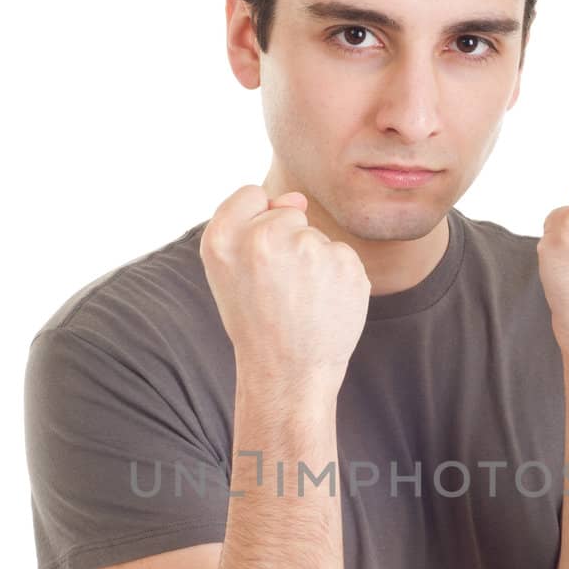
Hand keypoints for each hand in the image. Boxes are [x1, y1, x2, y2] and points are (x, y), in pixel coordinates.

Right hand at [200, 185, 371, 391]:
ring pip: (316, 237)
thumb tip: (300, 198)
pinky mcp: (344, 263)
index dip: (256, 222)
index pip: (250, 195)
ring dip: (314, 263)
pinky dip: (337, 278)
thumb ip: (251, 223)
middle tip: (278, 291)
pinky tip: (323, 305)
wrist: (288, 373)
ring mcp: (307, 248)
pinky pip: (341, 256)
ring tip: (300, 302)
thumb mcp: (230, 272)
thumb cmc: (256, 321)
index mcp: (223, 239)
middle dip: (287, 244)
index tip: (257, 258)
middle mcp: (262, 237)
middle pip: (288, 213)